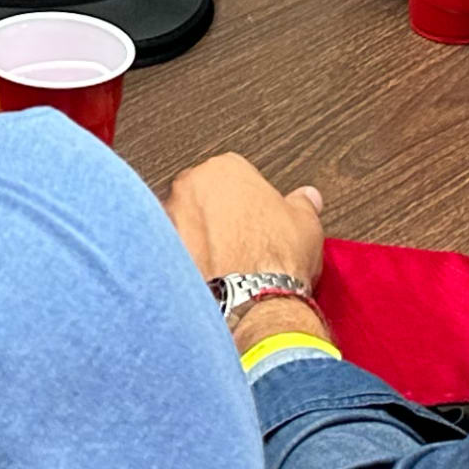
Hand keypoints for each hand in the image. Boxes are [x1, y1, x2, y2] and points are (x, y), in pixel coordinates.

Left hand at [166, 153, 324, 290]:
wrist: (252, 300)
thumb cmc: (274, 257)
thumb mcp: (305, 222)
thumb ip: (302, 203)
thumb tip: (307, 198)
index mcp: (224, 168)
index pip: (234, 173)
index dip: (248, 198)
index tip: (256, 215)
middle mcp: (191, 187)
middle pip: (203, 193)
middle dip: (218, 212)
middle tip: (241, 237)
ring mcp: (172, 218)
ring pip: (185, 220)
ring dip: (199, 234)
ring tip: (225, 258)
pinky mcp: (161, 250)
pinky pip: (174, 249)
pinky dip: (187, 258)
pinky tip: (209, 272)